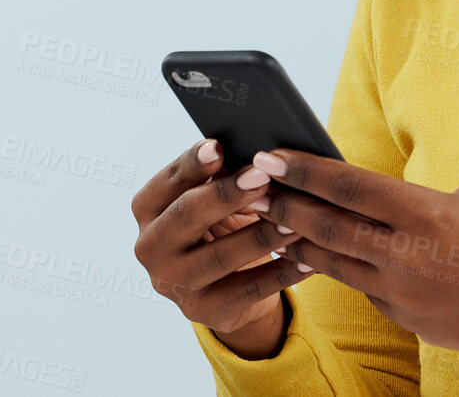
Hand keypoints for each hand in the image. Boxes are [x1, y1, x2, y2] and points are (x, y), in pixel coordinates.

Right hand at [130, 140, 314, 346]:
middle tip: (263, 176)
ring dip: (261, 236)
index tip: (218, 146)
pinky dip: (282, 273)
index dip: (192, 164)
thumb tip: (253, 148)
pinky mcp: (205, 311)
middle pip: (186, 216)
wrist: (229, 289)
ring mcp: (175, 284)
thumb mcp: (214, 198)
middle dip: (226, 195)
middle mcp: (151, 248)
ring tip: (295, 219)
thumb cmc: (221, 226)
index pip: (167, 182)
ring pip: (220, 257)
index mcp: (149, 210)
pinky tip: (308, 259)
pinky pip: (249, 290)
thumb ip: (220, 174)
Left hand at [244, 148, 458, 370]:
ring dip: (304, 242)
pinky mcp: (409, 321)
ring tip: (281, 224)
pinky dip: (353, 270)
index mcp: (426, 213)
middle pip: (327, 226)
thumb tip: (388, 206)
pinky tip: (342, 257)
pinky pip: (369, 290)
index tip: (271, 155)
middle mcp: (407, 256)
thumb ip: (422, 203)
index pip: (347, 186)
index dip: (304, 169)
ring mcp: (404, 294)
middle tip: (255, 189)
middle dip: (285, 205)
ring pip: (335, 264)